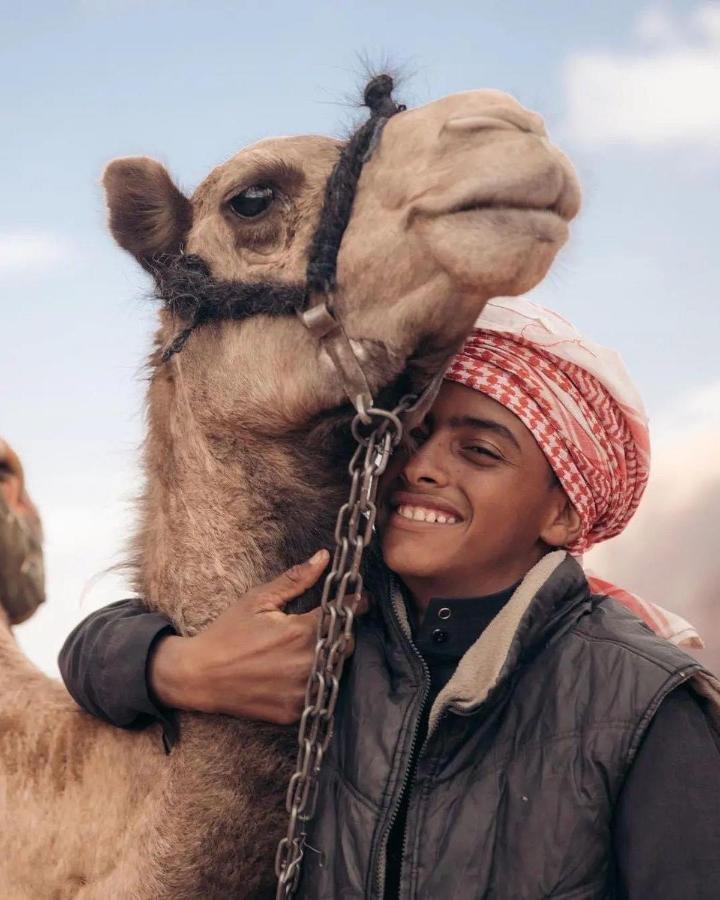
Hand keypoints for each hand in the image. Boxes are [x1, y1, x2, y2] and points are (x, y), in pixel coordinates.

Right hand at [148, 550, 362, 724]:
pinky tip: (303, 671)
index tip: (362, 599)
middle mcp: (306, 664)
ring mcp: (301, 692)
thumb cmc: (228, 633)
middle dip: (345, 632)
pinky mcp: (294, 712)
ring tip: (319, 647)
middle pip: (347, 645)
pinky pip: (319, 696)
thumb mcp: (259, 599)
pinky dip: (317, 683)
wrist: (199, 675)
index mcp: (301, 632)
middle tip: (334, 624)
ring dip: (334, 658)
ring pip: (337, 671)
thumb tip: (324, 557)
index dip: (357, 604)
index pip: (346, 614)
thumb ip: (296, 579)